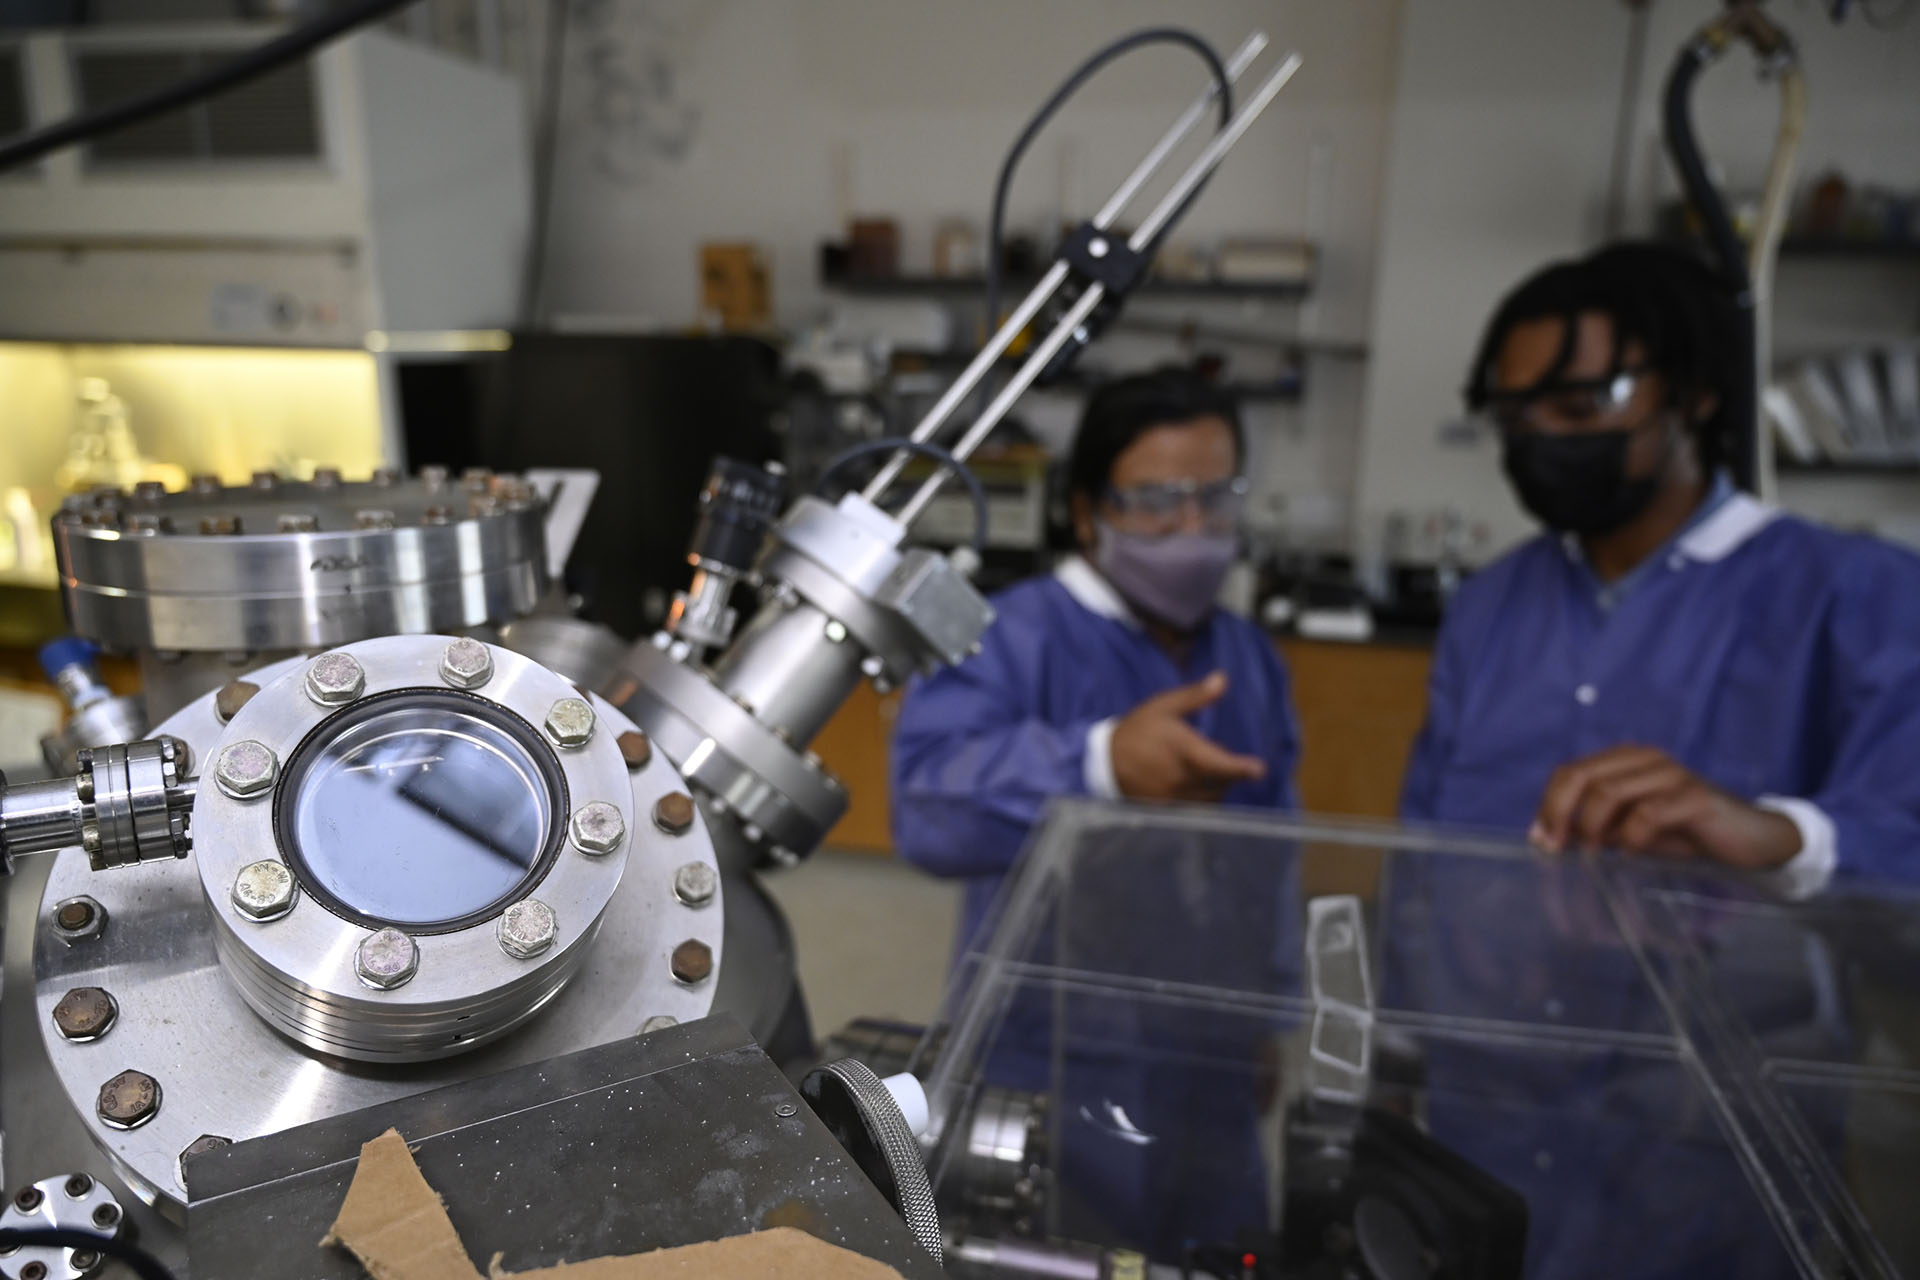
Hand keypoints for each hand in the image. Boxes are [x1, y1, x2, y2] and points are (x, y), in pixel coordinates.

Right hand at [1110, 671, 1266, 802]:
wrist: (1105, 761)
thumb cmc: (1138, 730)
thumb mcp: (1164, 706)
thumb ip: (1196, 696)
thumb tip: (1223, 679)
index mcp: (1183, 750)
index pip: (1218, 763)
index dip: (1240, 768)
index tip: (1258, 769)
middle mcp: (1181, 778)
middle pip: (1222, 782)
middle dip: (1228, 771)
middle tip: (1212, 755)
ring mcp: (1175, 797)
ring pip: (1212, 797)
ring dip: (1218, 785)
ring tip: (1201, 768)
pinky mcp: (1169, 809)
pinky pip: (1198, 809)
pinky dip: (1204, 798)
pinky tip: (1195, 785)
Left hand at [1529, 745, 1801, 870]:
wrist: (1752, 839)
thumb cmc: (1686, 832)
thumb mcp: (1633, 829)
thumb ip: (1596, 827)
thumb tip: (1547, 839)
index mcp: (1626, 761)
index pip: (1570, 772)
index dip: (1549, 805)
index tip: (1540, 841)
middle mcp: (1645, 759)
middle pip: (1581, 776)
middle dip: (1559, 813)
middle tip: (1555, 848)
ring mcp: (1671, 774)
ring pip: (1608, 792)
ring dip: (1592, 828)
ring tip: (1594, 855)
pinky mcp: (1694, 796)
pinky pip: (1647, 813)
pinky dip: (1630, 837)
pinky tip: (1632, 853)